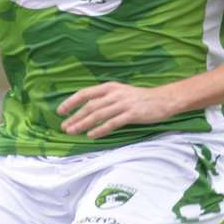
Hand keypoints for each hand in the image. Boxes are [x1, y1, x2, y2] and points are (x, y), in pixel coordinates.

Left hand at [57, 82, 177, 138]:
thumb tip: (85, 108)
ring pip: (98, 115)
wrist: (163, 99)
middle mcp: (114, 94)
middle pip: (89, 106)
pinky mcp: (132, 114)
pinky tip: (91, 135)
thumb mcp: (120, 92)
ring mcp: (123, 103)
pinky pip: (112, 123)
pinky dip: (100, 129)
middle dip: (74, 117)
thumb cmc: (139, 98)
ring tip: (72, 132)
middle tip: (64, 127)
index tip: (60, 111)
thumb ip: (104, 98)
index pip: (85, 93)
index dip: (71, 102)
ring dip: (83, 124)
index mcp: (109, 87)